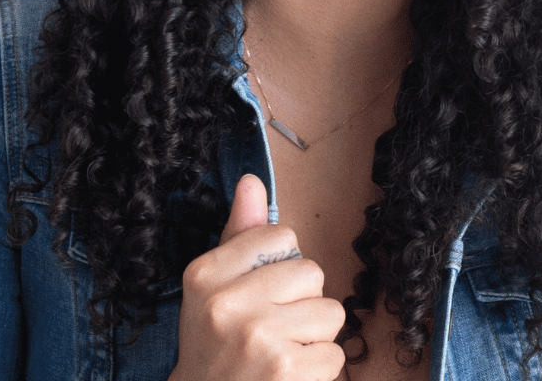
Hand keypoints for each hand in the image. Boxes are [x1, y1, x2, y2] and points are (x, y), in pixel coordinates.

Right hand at [170, 174, 346, 380]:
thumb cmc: (213, 344)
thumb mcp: (212, 287)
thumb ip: (239, 234)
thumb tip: (251, 181)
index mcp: (206, 274)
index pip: (282, 236)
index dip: (282, 265)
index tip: (261, 292)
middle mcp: (228, 303)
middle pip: (311, 272)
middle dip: (303, 300)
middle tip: (273, 326)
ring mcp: (257, 338)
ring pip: (331, 312)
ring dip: (315, 335)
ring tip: (283, 349)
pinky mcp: (285, 370)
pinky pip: (335, 353)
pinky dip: (319, 367)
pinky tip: (290, 373)